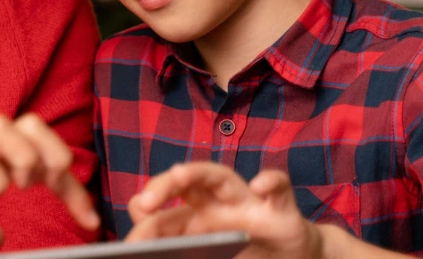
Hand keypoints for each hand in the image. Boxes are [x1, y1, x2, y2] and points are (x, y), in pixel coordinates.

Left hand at [125, 163, 322, 258]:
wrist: (292, 257)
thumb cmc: (247, 253)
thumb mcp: (205, 255)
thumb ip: (179, 251)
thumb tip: (149, 253)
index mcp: (196, 215)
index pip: (164, 210)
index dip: (145, 221)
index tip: (131, 241)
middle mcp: (217, 203)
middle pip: (185, 183)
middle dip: (162, 186)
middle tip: (145, 203)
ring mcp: (247, 202)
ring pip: (220, 175)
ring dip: (198, 172)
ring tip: (178, 174)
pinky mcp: (281, 207)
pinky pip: (279, 186)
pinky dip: (270, 182)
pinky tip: (259, 185)